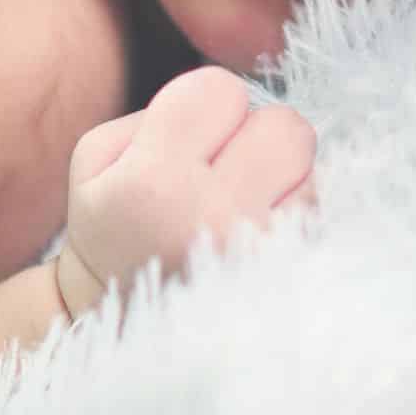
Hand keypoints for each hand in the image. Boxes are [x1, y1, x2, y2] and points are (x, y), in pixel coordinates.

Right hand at [50, 66, 317, 319]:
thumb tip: (230, 103)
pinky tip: (258, 232)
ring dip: (282, 177)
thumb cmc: (111, 228)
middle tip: (228, 166)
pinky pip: (319, 217)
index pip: (222, 89)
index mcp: (153, 182)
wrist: (121, 324)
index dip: (207, 104)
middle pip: (287, 126)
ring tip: (240, 203)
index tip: (187, 137)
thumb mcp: (96, 159)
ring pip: (313, 172)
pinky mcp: (288, 281)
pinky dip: (294, 214)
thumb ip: (156, 110)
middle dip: (259, 135)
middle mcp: (214, 218)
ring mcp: (258, 257)